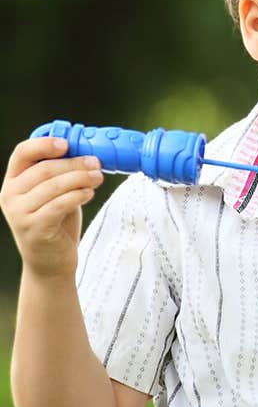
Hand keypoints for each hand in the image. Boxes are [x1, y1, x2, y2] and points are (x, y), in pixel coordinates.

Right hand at [0, 135, 102, 278]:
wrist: (51, 263)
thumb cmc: (55, 224)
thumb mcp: (54, 194)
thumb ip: (60, 175)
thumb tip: (83, 152)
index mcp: (13, 182)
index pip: (22, 153)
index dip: (44, 144)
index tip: (67, 143)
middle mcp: (10, 196)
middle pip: (44, 169)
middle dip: (74, 163)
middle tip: (96, 163)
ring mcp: (19, 213)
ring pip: (53, 186)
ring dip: (80, 178)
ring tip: (98, 178)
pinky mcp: (34, 228)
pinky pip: (58, 204)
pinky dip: (77, 195)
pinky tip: (89, 193)